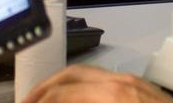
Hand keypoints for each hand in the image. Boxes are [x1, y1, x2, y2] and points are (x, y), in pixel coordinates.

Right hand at [20, 64, 172, 102]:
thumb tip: (57, 102)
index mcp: (112, 96)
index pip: (62, 93)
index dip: (39, 100)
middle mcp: (122, 83)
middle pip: (72, 74)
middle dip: (46, 88)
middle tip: (29, 100)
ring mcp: (134, 83)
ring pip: (88, 74)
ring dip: (65, 85)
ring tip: (50, 99)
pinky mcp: (142, 88)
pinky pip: (105, 79)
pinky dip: (85, 87)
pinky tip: (79, 99)